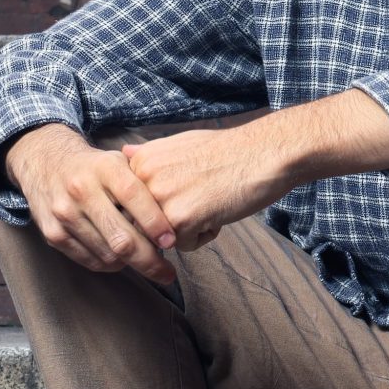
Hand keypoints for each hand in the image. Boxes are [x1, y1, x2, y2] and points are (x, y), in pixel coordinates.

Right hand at [4, 124, 180, 283]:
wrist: (44, 161)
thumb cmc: (95, 167)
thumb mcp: (120, 162)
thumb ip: (145, 184)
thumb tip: (177, 215)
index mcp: (104, 168)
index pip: (134, 197)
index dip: (155, 223)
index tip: (172, 242)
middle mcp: (81, 190)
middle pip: (121, 237)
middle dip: (149, 260)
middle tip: (167, 273)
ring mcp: (64, 213)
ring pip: (107, 254)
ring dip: (131, 264)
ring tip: (146, 262)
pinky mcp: (52, 233)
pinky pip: (89, 261)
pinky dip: (110, 265)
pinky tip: (122, 260)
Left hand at [117, 124, 291, 251]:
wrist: (263, 153)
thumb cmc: (228, 150)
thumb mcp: (181, 143)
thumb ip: (150, 155)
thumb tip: (124, 154)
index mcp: (140, 161)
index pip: (131, 205)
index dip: (158, 207)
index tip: (184, 192)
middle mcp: (143, 179)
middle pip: (144, 224)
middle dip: (170, 221)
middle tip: (200, 197)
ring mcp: (160, 199)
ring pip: (163, 238)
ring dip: (188, 229)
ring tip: (210, 202)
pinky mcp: (181, 219)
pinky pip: (185, 246)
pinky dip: (205, 235)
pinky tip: (220, 210)